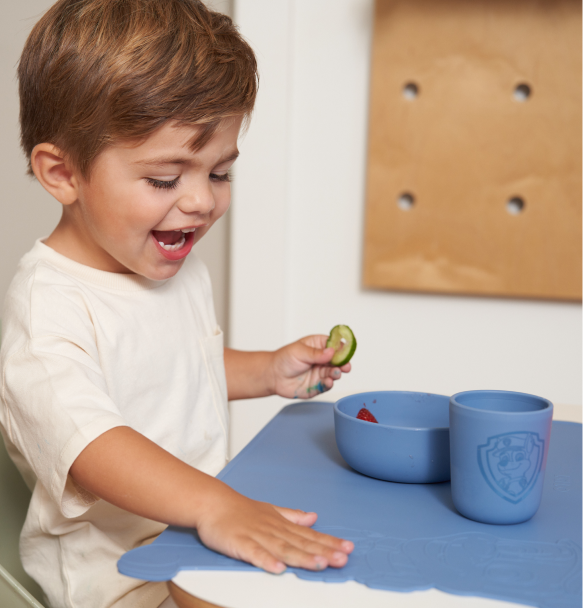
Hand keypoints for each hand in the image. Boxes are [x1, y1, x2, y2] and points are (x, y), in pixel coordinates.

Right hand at [196, 486, 353, 572]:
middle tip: (342, 558)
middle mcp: (273, 529)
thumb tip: (314, 517)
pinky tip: (278, 569)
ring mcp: (257, 536)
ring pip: (282, 548)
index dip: (328, 542)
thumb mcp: (271, 511)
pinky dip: (266, 561)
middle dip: (323, 551)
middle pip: (301, 543)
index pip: (309, 535)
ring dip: (301, 557)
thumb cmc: (241, 510)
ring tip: (320, 564)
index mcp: (281, 524)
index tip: (347, 549)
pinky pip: (254, 554)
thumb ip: (293, 516)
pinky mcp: (240, 543)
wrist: (213, 503)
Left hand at [268, 335, 350, 398]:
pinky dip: (330, 384)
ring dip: (337, 373)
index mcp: (319, 346)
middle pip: (338, 360)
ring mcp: (321, 373)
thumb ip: (316, 353)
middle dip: (343, 363)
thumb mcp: (299, 351)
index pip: (335, 345)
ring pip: (334, 373)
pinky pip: (327, 385)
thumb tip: (331, 352)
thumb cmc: (284, 359)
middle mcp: (323, 359)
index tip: (346, 352)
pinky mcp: (318, 385)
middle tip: (345, 366)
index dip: (342, 348)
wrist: (273, 376)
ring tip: (335, 373)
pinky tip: (329, 382)